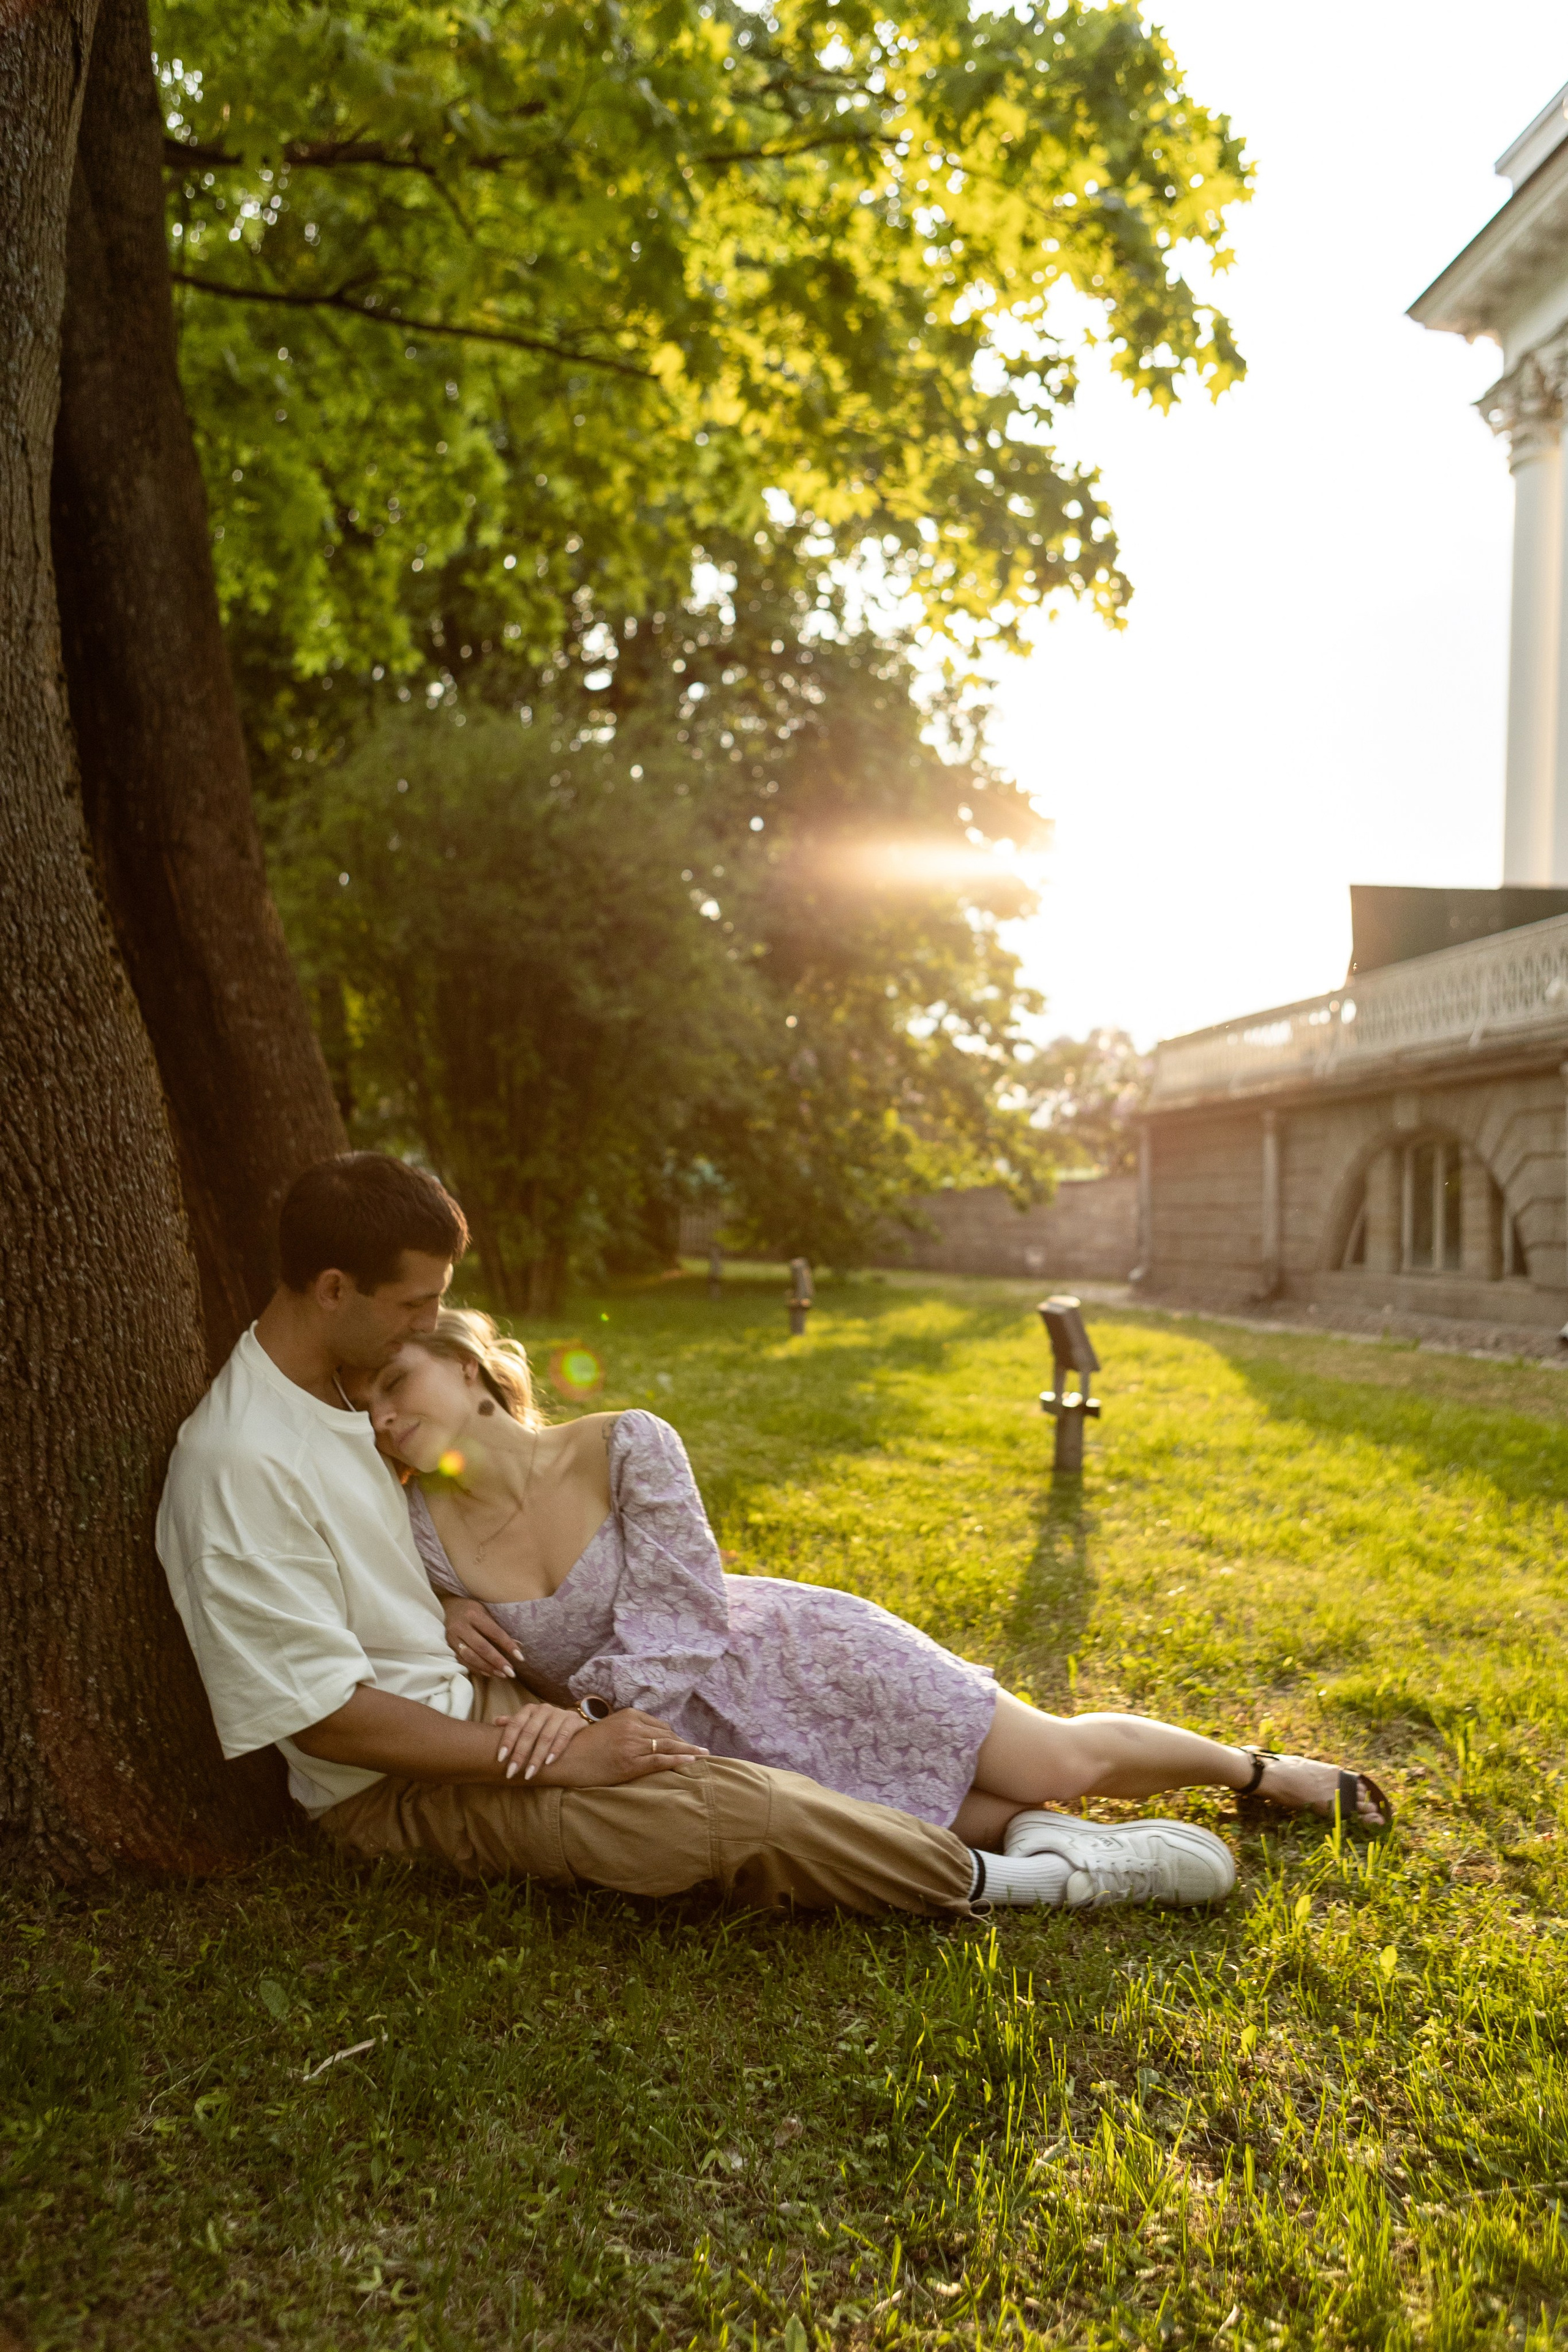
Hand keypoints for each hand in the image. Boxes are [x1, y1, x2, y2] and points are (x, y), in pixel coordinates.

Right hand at [441, 1593, 526, 1680]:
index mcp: (474, 1614)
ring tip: (502, 1674)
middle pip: (482, 1647)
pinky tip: (488, 1673)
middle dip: (498, 1661)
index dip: (508, 1645)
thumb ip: (498, 1629)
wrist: (447, 1607)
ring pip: (471, 1657)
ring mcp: (453, 1638)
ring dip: (488, 1668)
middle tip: (511, 1672)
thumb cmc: (472, 1609)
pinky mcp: (448, 1647)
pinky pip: (463, 1661)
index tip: (520, 1657)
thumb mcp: (486, 1612)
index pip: (494, 1632)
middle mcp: (462, 1626)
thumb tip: (518, 1646)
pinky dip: (476, 1669)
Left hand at [494, 1702, 585, 1781]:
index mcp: (529, 1709)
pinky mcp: (574, 1721)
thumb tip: (496, 1721)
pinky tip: (549, 1762)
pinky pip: (564, 1735)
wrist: (572, 1722)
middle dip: (520, 1754)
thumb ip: (513, 1724)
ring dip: (536, 1756)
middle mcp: (544, 1709)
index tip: (500, 1759)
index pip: (515, 1724)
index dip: (507, 1740)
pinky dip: (556, 1749)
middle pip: (529, 1732)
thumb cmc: (544, 1727)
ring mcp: (560, 1714)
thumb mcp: (528, 1724)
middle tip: (512, 1772)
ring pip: (546, 1736)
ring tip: (529, 1772)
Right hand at [536, 1708, 707, 1788]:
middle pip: (667, 1735)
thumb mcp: (608, 1728)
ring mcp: (633, 1744)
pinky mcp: (631, 1762)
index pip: (660, 1726)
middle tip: (701, 1750)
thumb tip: (645, 1737)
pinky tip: (692, 1761)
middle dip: (685, 1743)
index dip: (674, 1737)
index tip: (685, 1743)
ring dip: (689, 1751)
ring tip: (705, 1755)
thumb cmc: (584, 1745)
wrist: (566, 1757)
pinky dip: (680, 1760)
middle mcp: (633, 1727)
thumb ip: (627, 1728)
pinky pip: (661, 1760)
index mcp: (628, 1715)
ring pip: (668, 1746)